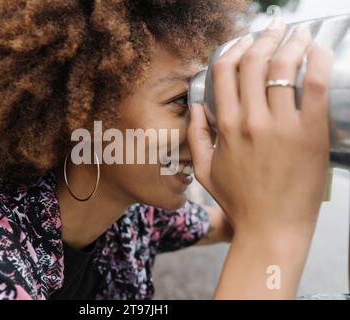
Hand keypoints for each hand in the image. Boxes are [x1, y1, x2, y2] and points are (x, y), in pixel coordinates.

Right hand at [188, 19, 333, 240]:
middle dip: (263, 38)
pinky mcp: (310, 133)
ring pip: (282, 66)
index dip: (234, 48)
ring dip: (289, 42)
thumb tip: (195, 107)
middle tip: (273, 30)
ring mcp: (281, 126)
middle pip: (254, 62)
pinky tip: (316, 51)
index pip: (225, 71)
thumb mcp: (204, 171)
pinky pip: (315, 85)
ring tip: (296, 34)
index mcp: (226, 127)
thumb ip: (195, 136)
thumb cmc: (239, 202)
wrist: (271, 228)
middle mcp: (251, 121)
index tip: (243, 42)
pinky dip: (316, 60)